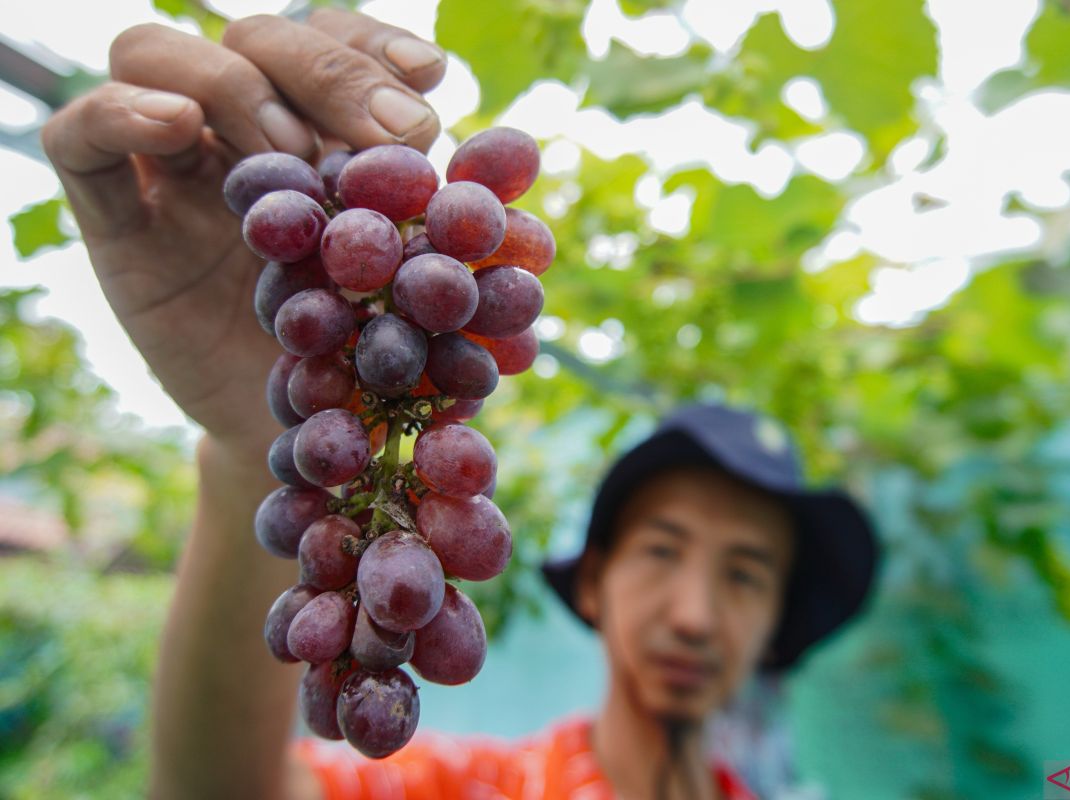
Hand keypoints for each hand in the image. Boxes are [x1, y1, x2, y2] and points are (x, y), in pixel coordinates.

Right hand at [41, 10, 445, 460]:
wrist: (308, 434)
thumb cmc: (374, 352)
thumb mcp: (424, 289)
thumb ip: (461, 236)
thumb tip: (526, 185)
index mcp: (320, 130)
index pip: (333, 45)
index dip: (374, 48)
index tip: (432, 82)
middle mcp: (242, 132)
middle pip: (257, 39)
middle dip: (328, 73)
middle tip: (389, 135)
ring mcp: (173, 169)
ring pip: (157, 52)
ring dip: (234, 86)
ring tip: (289, 154)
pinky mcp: (117, 221)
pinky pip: (81, 136)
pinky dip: (121, 112)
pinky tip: (176, 127)